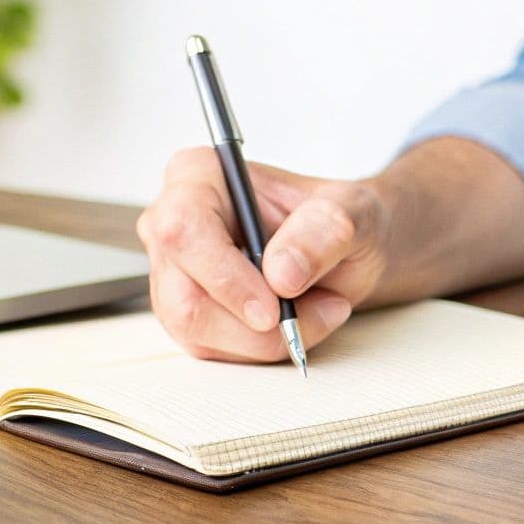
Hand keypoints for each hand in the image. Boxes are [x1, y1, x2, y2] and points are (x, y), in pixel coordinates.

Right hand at [137, 147, 391, 361]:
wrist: (345, 251)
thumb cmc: (336, 221)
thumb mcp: (351, 212)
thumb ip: (324, 230)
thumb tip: (281, 273)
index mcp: (199, 175)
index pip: (184, 230)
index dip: (224, 276)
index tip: (273, 308)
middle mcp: (172, 222)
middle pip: (184, 296)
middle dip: (254, 325)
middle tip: (320, 311)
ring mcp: (173, 271)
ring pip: (195, 331)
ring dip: (265, 339)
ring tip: (319, 309)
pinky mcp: (184, 312)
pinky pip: (209, 348)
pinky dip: (261, 347)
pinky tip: (297, 321)